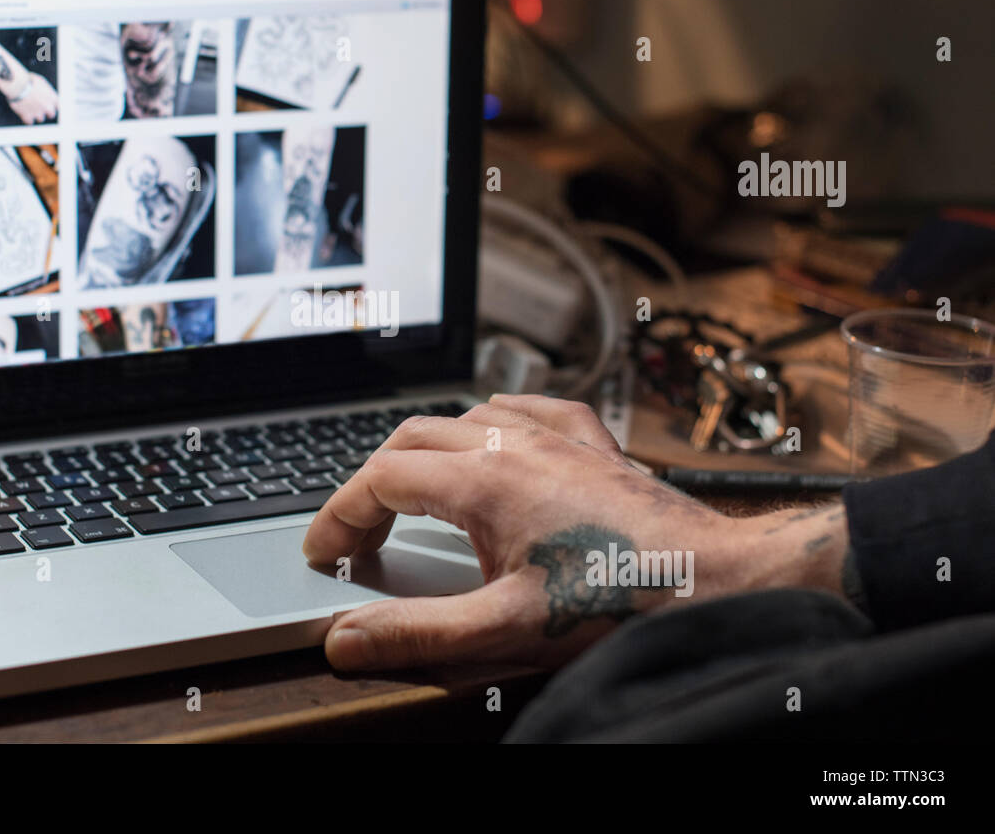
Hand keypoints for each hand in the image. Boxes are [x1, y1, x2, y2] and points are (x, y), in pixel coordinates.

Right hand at [8, 72, 58, 123]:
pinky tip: (22, 112)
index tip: (47, 103)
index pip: (57, 106)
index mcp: (53, 98)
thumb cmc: (27, 80)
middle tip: (38, 107)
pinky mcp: (28, 117)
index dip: (52, 105)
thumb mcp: (41, 81)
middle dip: (45, 112)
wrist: (17, 84)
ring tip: (27, 106)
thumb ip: (45, 90)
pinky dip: (26, 118)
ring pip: (40, 119)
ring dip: (35, 114)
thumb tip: (44, 93)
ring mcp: (38, 113)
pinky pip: (29, 122)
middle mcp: (48, 107)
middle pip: (51, 114)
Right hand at [302, 394, 851, 670]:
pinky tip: (495, 439)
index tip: (324, 556)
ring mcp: (557, 437)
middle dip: (372, 487)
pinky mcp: (593, 443)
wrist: (722, 580)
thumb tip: (345, 639)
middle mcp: (515, 443)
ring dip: (423, 453)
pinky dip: (491, 421)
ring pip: (463, 417)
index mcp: (485, 480)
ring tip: (412, 500)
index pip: (379, 480)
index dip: (338, 517)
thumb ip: (417, 635)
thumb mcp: (506, 630)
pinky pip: (528, 407)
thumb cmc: (625, 602)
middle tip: (360, 540)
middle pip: (410, 440)